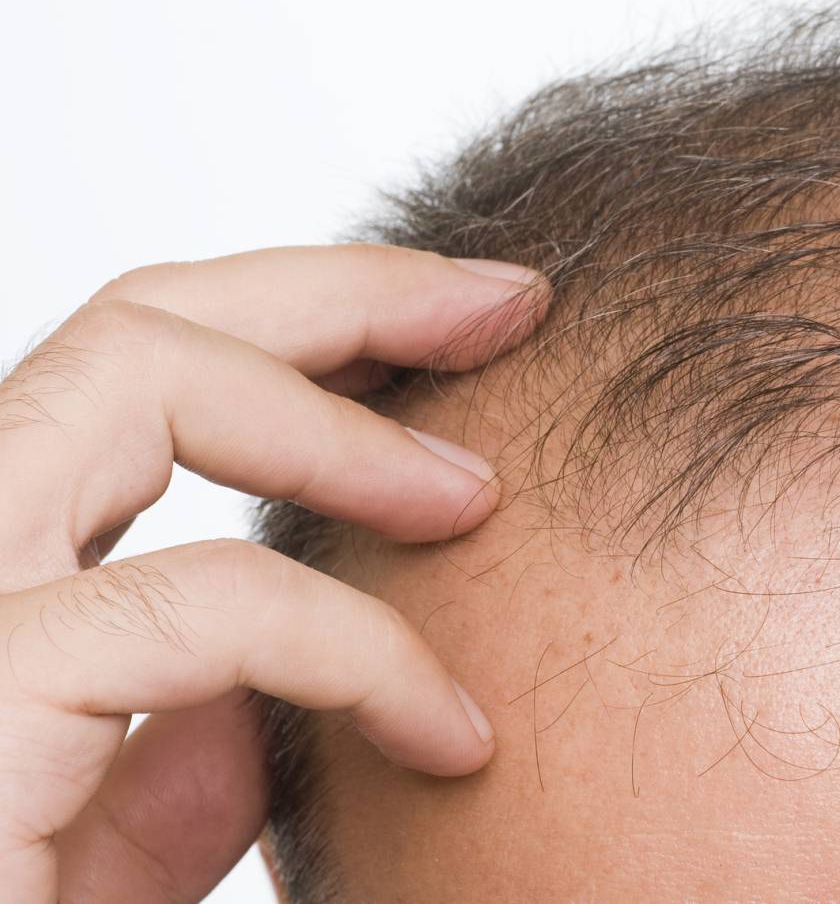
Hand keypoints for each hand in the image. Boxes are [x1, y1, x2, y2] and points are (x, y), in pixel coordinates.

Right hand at [0, 245, 549, 901]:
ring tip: (483, 494)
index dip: (305, 320)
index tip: (466, 324)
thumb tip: (294, 658)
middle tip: (505, 302)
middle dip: (339, 290)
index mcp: (1, 572)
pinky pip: (203, 605)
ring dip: (340, 420)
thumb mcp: (132, 834)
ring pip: (132, 383)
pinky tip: (452, 734)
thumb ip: (197, 726)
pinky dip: (355, 648)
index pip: (141, 372)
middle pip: (134, 325)